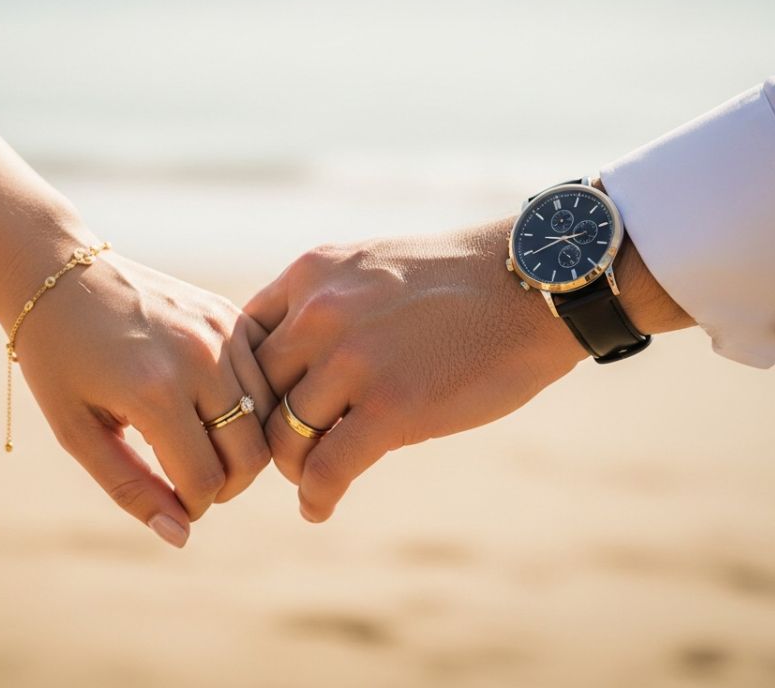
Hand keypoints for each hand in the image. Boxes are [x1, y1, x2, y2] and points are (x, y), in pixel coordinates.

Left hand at [0, 236, 274, 547]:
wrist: (60, 275)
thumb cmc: (59, 361)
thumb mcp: (78, 432)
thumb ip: (130, 488)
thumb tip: (182, 536)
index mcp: (155, 392)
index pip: (205, 480)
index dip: (190, 506)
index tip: (170, 500)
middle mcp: (200, 359)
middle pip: (252, 456)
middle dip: (227, 484)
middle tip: (193, 480)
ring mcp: (222, 330)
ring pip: (268, 418)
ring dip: (242, 445)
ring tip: (202, 443)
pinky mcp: (232, 314)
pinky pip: (267, 377)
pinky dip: (252, 403)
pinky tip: (215, 406)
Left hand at [245, 216, 689, 522]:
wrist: (531, 283)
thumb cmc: (457, 281)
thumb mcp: (370, 267)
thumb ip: (323, 303)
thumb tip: (289, 362)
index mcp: (309, 275)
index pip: (242, 343)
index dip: (246, 385)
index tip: (260, 411)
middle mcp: (319, 314)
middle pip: (256, 393)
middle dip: (264, 429)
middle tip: (277, 456)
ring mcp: (353, 361)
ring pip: (284, 435)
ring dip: (292, 466)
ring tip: (308, 479)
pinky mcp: (391, 408)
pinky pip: (325, 469)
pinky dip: (315, 496)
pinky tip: (318, 508)